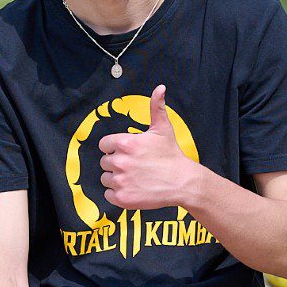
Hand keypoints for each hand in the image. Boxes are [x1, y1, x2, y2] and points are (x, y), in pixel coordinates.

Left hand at [97, 85, 195, 210]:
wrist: (182, 182)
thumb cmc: (171, 155)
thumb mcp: (163, 129)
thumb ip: (156, 107)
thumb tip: (160, 87)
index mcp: (125, 142)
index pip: (104, 145)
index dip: (114, 148)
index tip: (128, 152)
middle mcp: (119, 161)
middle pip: (104, 162)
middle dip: (116, 163)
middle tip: (135, 166)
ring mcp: (120, 181)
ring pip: (106, 178)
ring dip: (116, 178)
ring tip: (135, 178)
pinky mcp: (122, 198)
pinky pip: (108, 195)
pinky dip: (117, 194)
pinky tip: (132, 189)